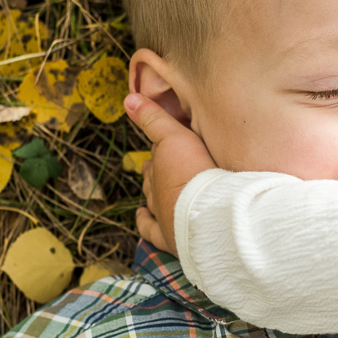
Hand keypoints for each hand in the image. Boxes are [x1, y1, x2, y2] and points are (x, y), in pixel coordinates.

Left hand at [123, 92, 217, 254]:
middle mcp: (157, 193)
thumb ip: (155, 119)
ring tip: (158, 187)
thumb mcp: (176, 138)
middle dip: (158, 171)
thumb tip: (128, 99)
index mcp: (162, 169)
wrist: (209, 216)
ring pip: (154, 202)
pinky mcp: (170, 238)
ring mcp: (163, 217)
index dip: (162, 149)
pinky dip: (143, 222)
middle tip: (164, 164)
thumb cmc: (195, 175)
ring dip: (155, 194)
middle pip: (154, 179)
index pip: (157, 156)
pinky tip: (140, 216)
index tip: (167, 143)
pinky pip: (149, 230)